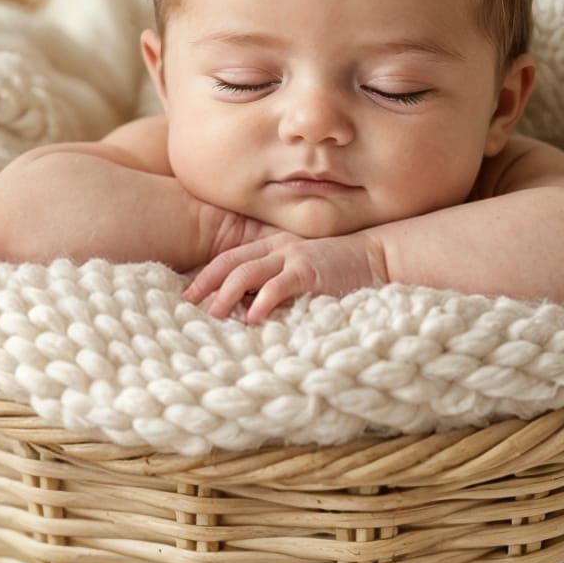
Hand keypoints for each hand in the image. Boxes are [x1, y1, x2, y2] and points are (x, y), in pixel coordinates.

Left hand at [183, 229, 388, 323]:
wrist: (376, 257)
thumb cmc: (337, 270)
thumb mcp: (299, 270)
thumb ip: (274, 282)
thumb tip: (245, 307)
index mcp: (272, 245)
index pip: (230, 258)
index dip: (206, 275)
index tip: (188, 294)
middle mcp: (278, 247)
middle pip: (231, 262)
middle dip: (206, 283)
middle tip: (188, 304)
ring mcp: (293, 257)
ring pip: (248, 272)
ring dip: (227, 294)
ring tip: (214, 314)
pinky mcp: (310, 272)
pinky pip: (280, 285)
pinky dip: (263, 300)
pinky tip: (252, 317)